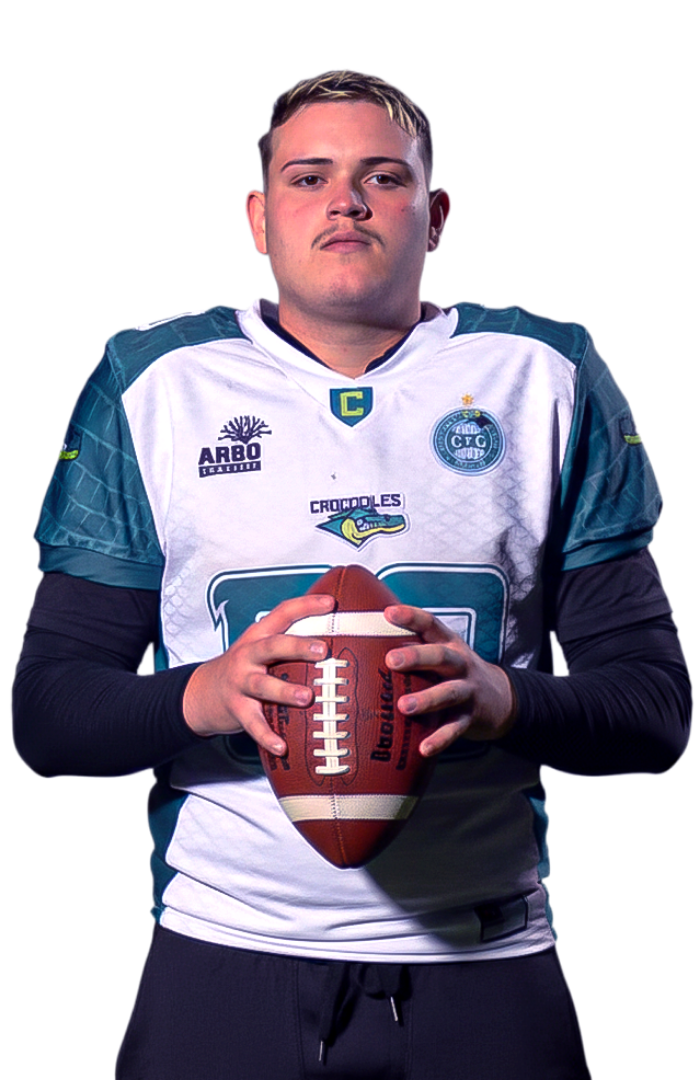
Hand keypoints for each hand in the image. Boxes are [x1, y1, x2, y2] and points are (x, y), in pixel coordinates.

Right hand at [182, 593, 333, 754]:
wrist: (201, 693)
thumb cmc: (244, 668)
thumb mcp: (260, 648)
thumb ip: (289, 642)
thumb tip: (337, 639)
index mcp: (258, 636)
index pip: (282, 614)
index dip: (306, 606)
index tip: (331, 603)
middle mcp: (248, 656)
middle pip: (272, 646)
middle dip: (297, 646)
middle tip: (323, 651)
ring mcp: (240, 682)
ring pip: (262, 685)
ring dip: (284, 692)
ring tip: (307, 698)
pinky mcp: (236, 709)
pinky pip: (253, 724)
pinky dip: (267, 736)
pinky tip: (283, 747)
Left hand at [384, 604, 516, 756]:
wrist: (501, 699)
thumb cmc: (455, 672)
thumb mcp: (442, 653)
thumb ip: (414, 646)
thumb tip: (366, 637)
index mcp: (449, 644)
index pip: (431, 625)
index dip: (411, 617)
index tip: (388, 613)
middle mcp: (460, 664)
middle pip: (441, 656)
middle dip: (417, 657)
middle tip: (391, 660)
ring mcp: (467, 690)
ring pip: (448, 693)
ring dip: (426, 699)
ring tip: (403, 706)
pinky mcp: (469, 717)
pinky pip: (454, 729)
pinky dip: (440, 739)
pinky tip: (424, 748)